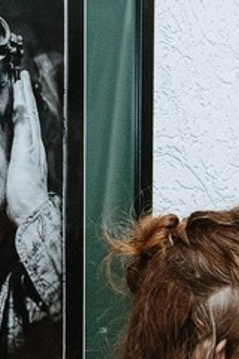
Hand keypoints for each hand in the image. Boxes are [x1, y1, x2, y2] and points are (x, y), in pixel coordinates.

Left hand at [5, 69, 48, 224]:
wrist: (33, 213)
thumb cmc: (26, 205)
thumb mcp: (20, 184)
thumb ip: (20, 172)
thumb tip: (17, 169)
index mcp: (34, 157)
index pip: (29, 128)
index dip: (26, 111)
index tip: (23, 96)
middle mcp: (36, 150)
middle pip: (31, 118)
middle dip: (27, 97)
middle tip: (23, 79)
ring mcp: (32, 148)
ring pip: (29, 116)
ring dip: (26, 97)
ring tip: (22, 80)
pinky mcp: (26, 149)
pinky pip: (25, 123)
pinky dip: (24, 109)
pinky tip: (21, 96)